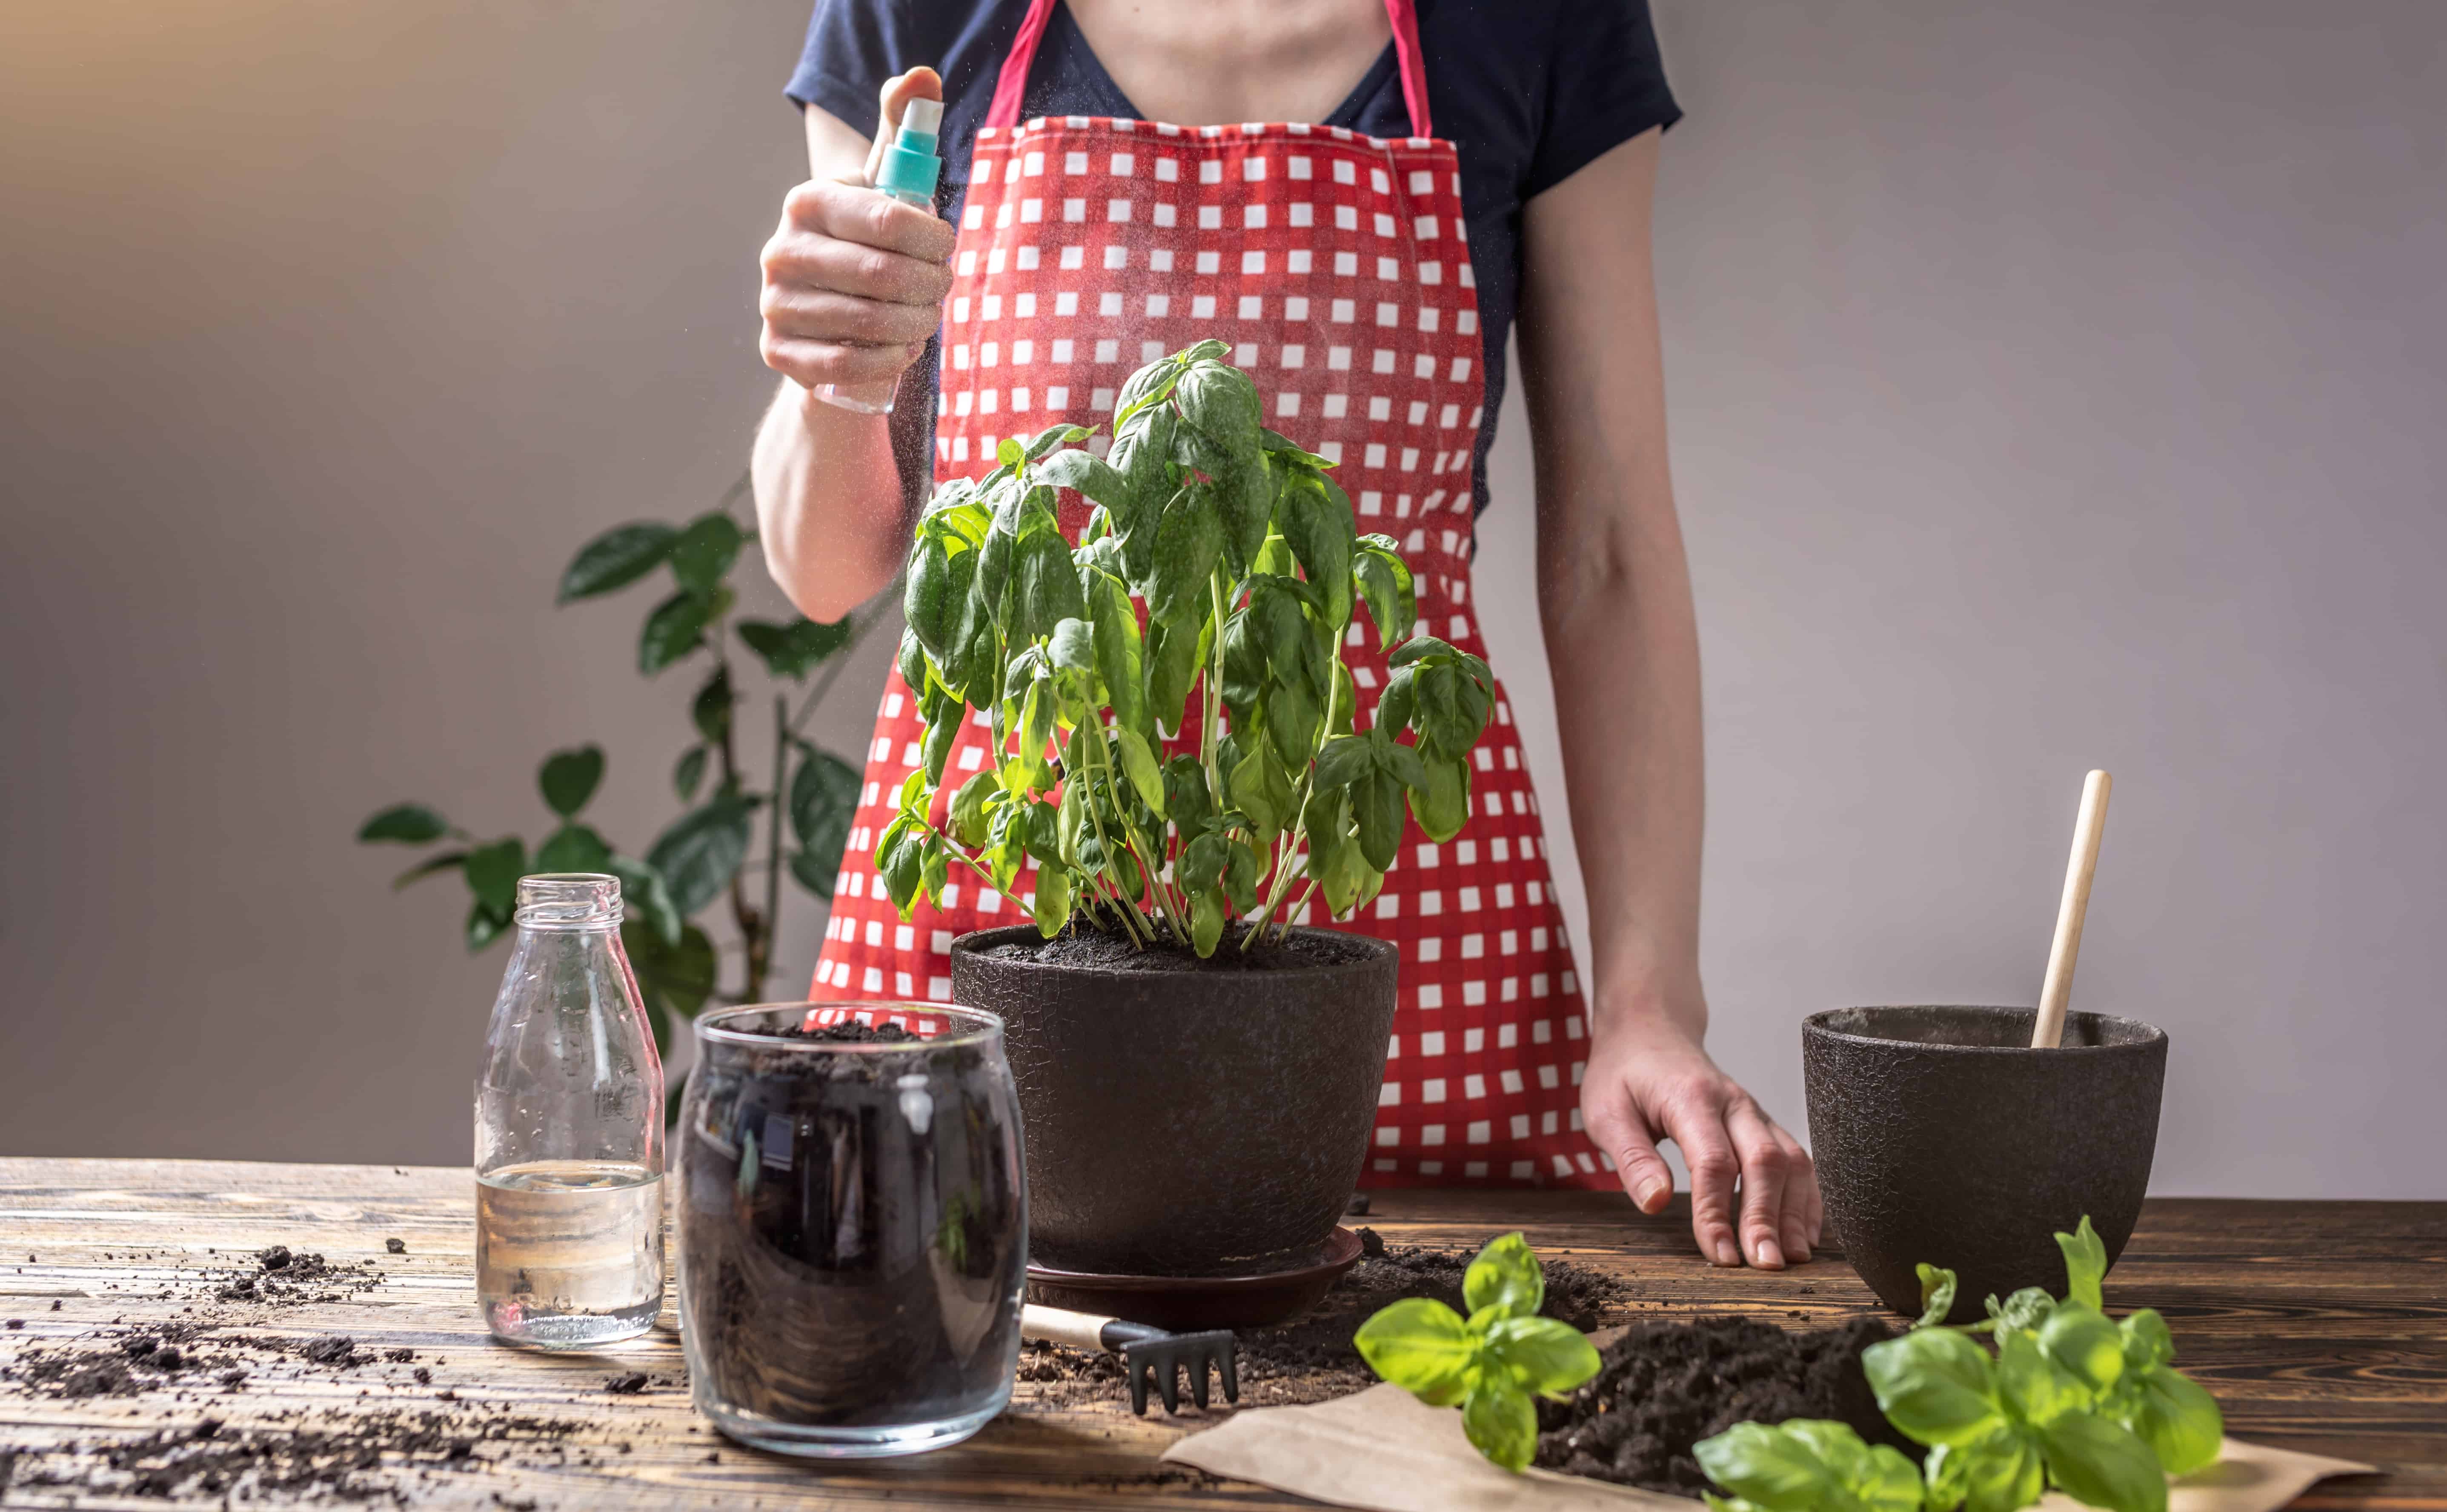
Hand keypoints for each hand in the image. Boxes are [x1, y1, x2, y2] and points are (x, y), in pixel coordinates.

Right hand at [759, 69, 957, 392]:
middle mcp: (780, 250)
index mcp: (806, 201)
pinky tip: (901, 347)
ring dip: (916, 323)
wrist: (827, 312)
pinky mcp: (779, 352)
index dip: (933, 239)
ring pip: (869, 322)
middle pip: (883, 275)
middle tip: (943, 286)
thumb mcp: (883, 186)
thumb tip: (923, 77)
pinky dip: (888, 360)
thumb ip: (902, 131)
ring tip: (925, 316)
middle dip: (930, 284)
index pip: (887, 220)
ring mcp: (774, 304)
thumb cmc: (866, 241)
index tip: (947, 246)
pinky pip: (848, 366)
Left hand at [1580, 1012, 1821, 1268]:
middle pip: (1764, 1161)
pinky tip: (1804, 1234)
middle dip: (1767, 1217)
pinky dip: (1806, 1198)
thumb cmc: (1624, 1074)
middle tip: (1766, 1265)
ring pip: (1790, 1160)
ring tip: (1792, 1259)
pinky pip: (1796, 1158)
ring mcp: (1753, 1111)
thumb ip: (1632, 1158)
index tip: (1719, 1256)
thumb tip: (1655, 1204)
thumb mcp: (1606, 1112)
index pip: (1713, 1161)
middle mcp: (1733, 1102)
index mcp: (1690, 1097)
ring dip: (1794, 1212)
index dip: (1718, 1211)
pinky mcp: (1763, 1123)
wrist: (1649, 1031)